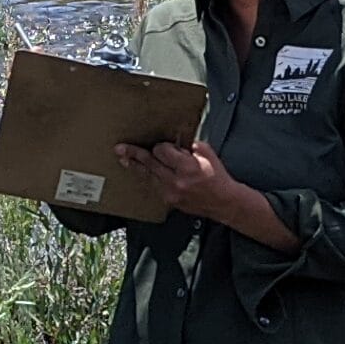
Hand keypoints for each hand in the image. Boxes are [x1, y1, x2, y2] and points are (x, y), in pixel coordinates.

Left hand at [115, 141, 302, 250]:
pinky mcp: (169, 200)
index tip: (163, 146)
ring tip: (124, 158)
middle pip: (150, 164)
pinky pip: (154, 185)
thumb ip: (189, 146)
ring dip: (136, 166)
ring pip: (148, 176)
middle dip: (135, 154)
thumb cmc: (217, 176)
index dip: (161, 147)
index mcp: (187, 167)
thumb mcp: (207, 154)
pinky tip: (141, 170)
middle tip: (120, 148)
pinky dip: (148, 177)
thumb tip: (174, 141)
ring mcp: (171, 193)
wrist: (224, 202)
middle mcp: (176, 181)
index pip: (162, 152)